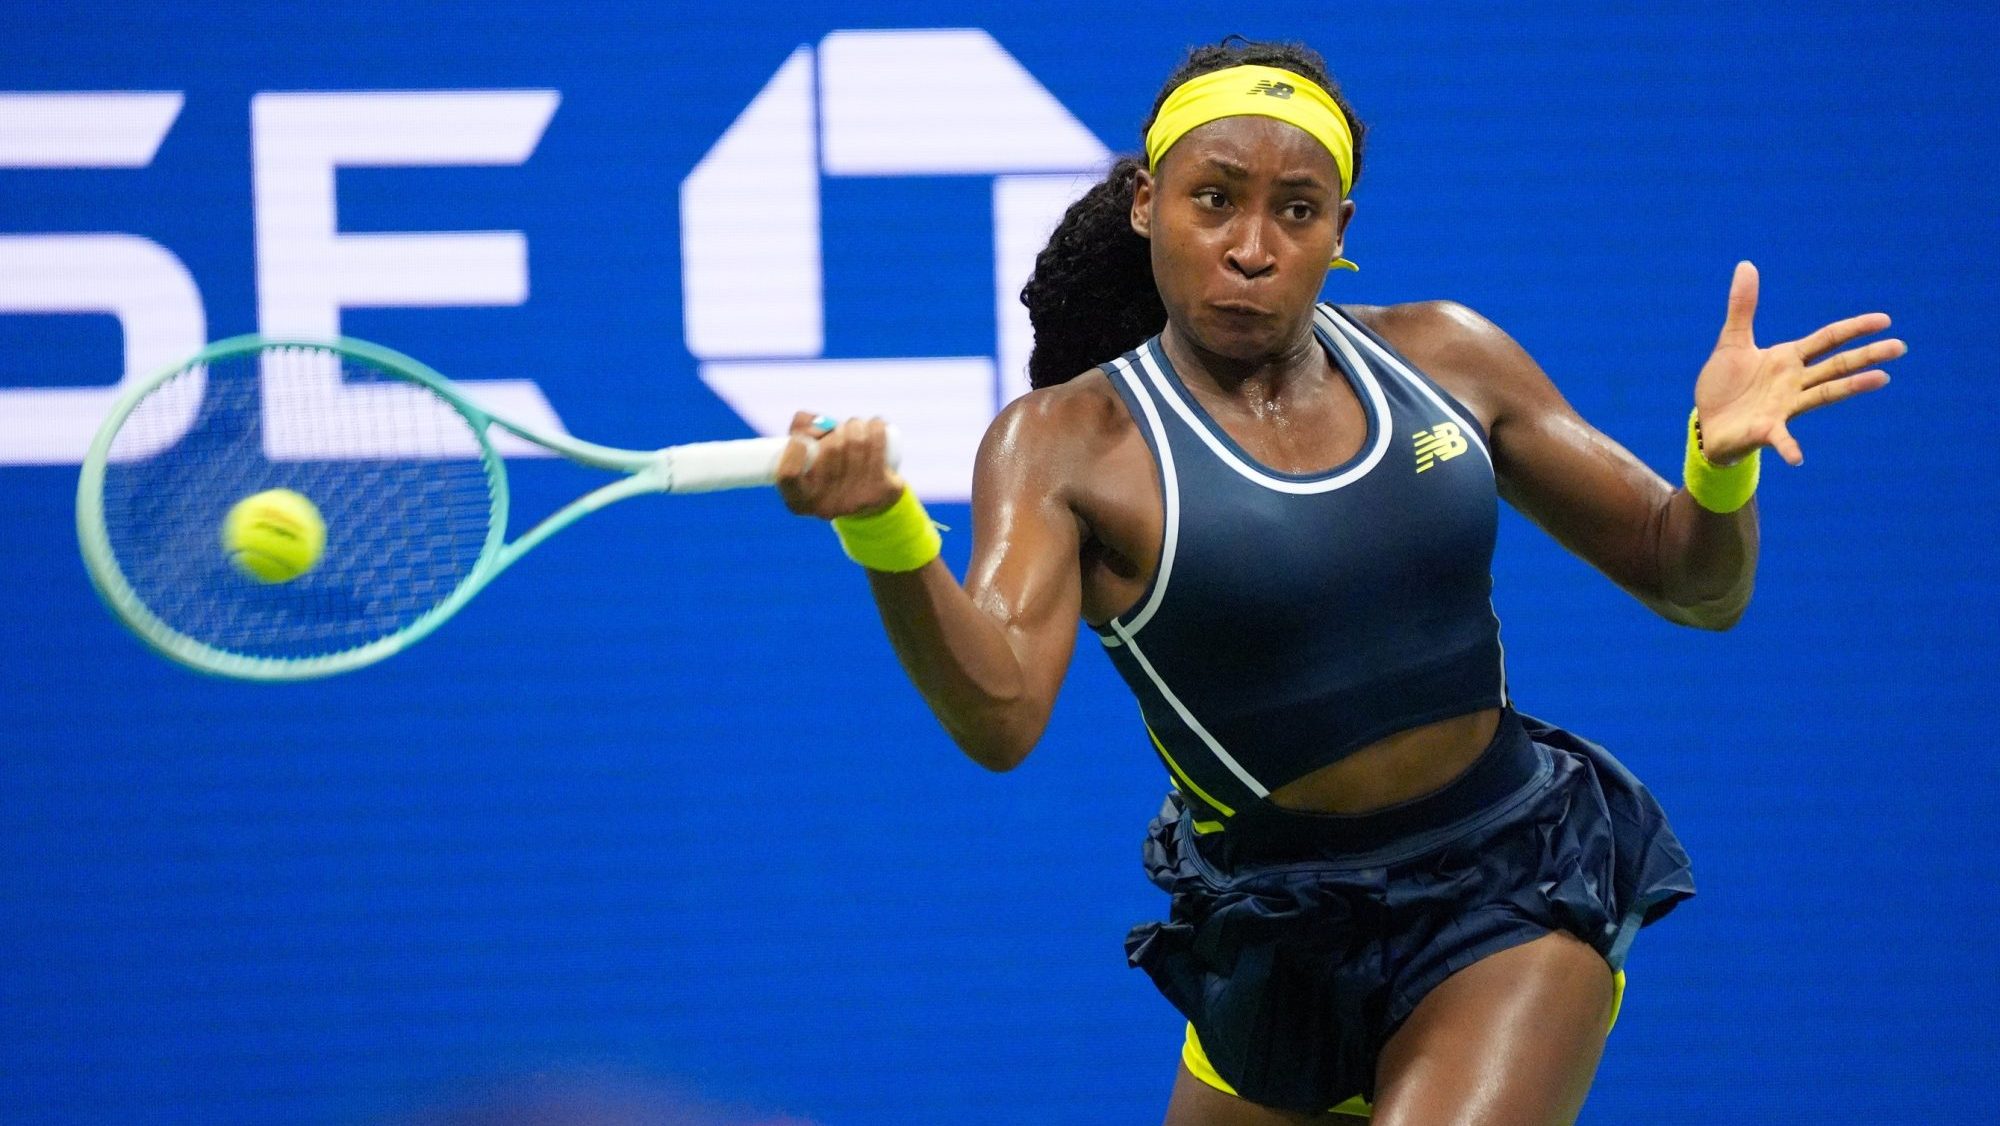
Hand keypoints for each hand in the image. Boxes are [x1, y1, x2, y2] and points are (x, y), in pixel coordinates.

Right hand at [775, 412, 905, 518]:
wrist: (869, 501)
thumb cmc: (830, 469)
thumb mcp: (806, 455)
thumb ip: (800, 429)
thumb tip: (818, 424)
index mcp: (799, 502)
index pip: (789, 474)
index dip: (794, 450)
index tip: (801, 438)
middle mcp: (826, 507)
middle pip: (829, 449)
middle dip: (836, 430)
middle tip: (840, 430)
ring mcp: (855, 501)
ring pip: (856, 442)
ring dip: (856, 425)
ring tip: (856, 427)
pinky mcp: (882, 491)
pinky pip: (878, 446)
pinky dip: (877, 427)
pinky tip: (875, 425)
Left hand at [1693, 261, 1903, 465]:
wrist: (1708, 422)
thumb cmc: (1725, 385)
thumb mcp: (1732, 341)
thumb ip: (1742, 307)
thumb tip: (1745, 264)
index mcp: (1788, 359)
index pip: (1827, 339)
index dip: (1853, 328)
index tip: (1885, 320)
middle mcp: (1794, 383)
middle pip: (1837, 365)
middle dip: (1866, 356)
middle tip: (1900, 347)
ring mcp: (1784, 407)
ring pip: (1823, 394)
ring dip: (1851, 387)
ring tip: (1882, 379)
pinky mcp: (1765, 430)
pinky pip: (1781, 439)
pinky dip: (1789, 448)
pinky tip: (1798, 457)